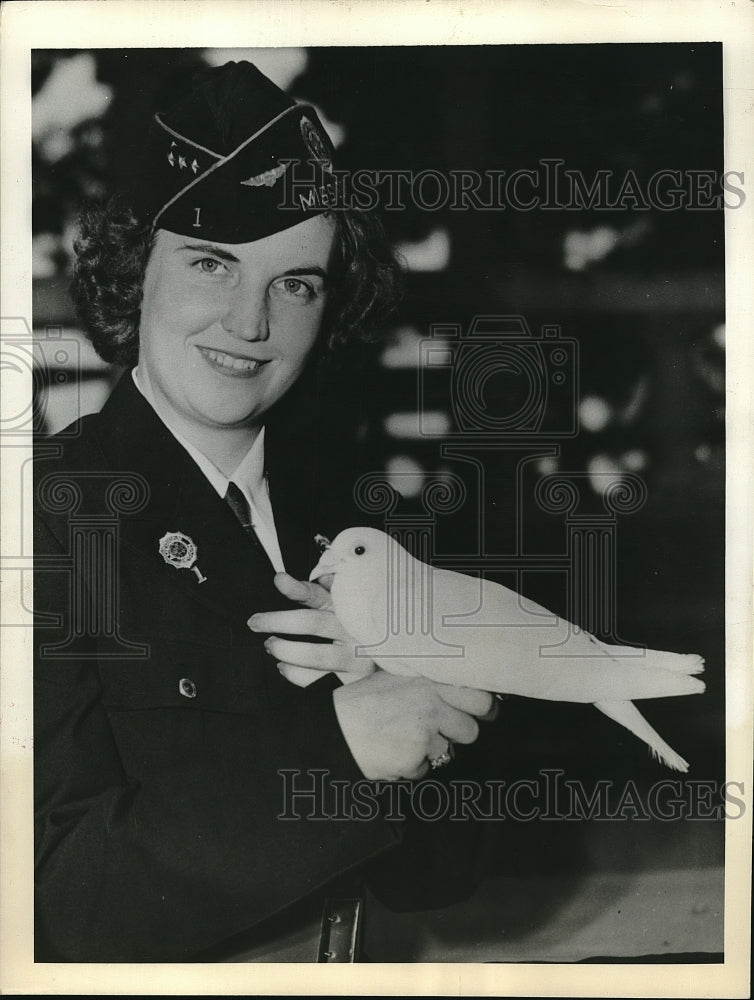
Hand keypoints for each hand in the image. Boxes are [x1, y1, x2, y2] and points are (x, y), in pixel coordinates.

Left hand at [247, 572, 376, 685]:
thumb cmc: (350, 628)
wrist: (379, 659)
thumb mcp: (335, 606)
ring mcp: (356, 658)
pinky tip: (283, 666)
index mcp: (348, 608)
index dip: (296, 589)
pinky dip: (294, 673)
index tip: (278, 581)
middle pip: (313, 623)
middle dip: (278, 621)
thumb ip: (311, 592)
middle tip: (255, 623)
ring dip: (285, 650)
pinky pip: (317, 680)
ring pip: (315, 655)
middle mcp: (355, 631)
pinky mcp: (352, 682)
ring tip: (270, 645)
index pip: (320, 596)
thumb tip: (284, 579)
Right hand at [332, 670, 493, 780]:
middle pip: (470, 730)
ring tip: (400, 738)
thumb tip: (464, 691)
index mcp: (430, 680)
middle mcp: (432, 703)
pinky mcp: (416, 757)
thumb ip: (429, 683)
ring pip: (447, 752)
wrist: (334, 728)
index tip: (482, 712)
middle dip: (458, 734)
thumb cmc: (362, 703)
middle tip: (439, 730)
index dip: (483, 709)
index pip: (481, 698)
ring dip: (428, 752)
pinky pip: (424, 769)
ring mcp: (425, 731)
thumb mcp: (397, 678)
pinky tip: (390, 752)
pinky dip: (409, 766)